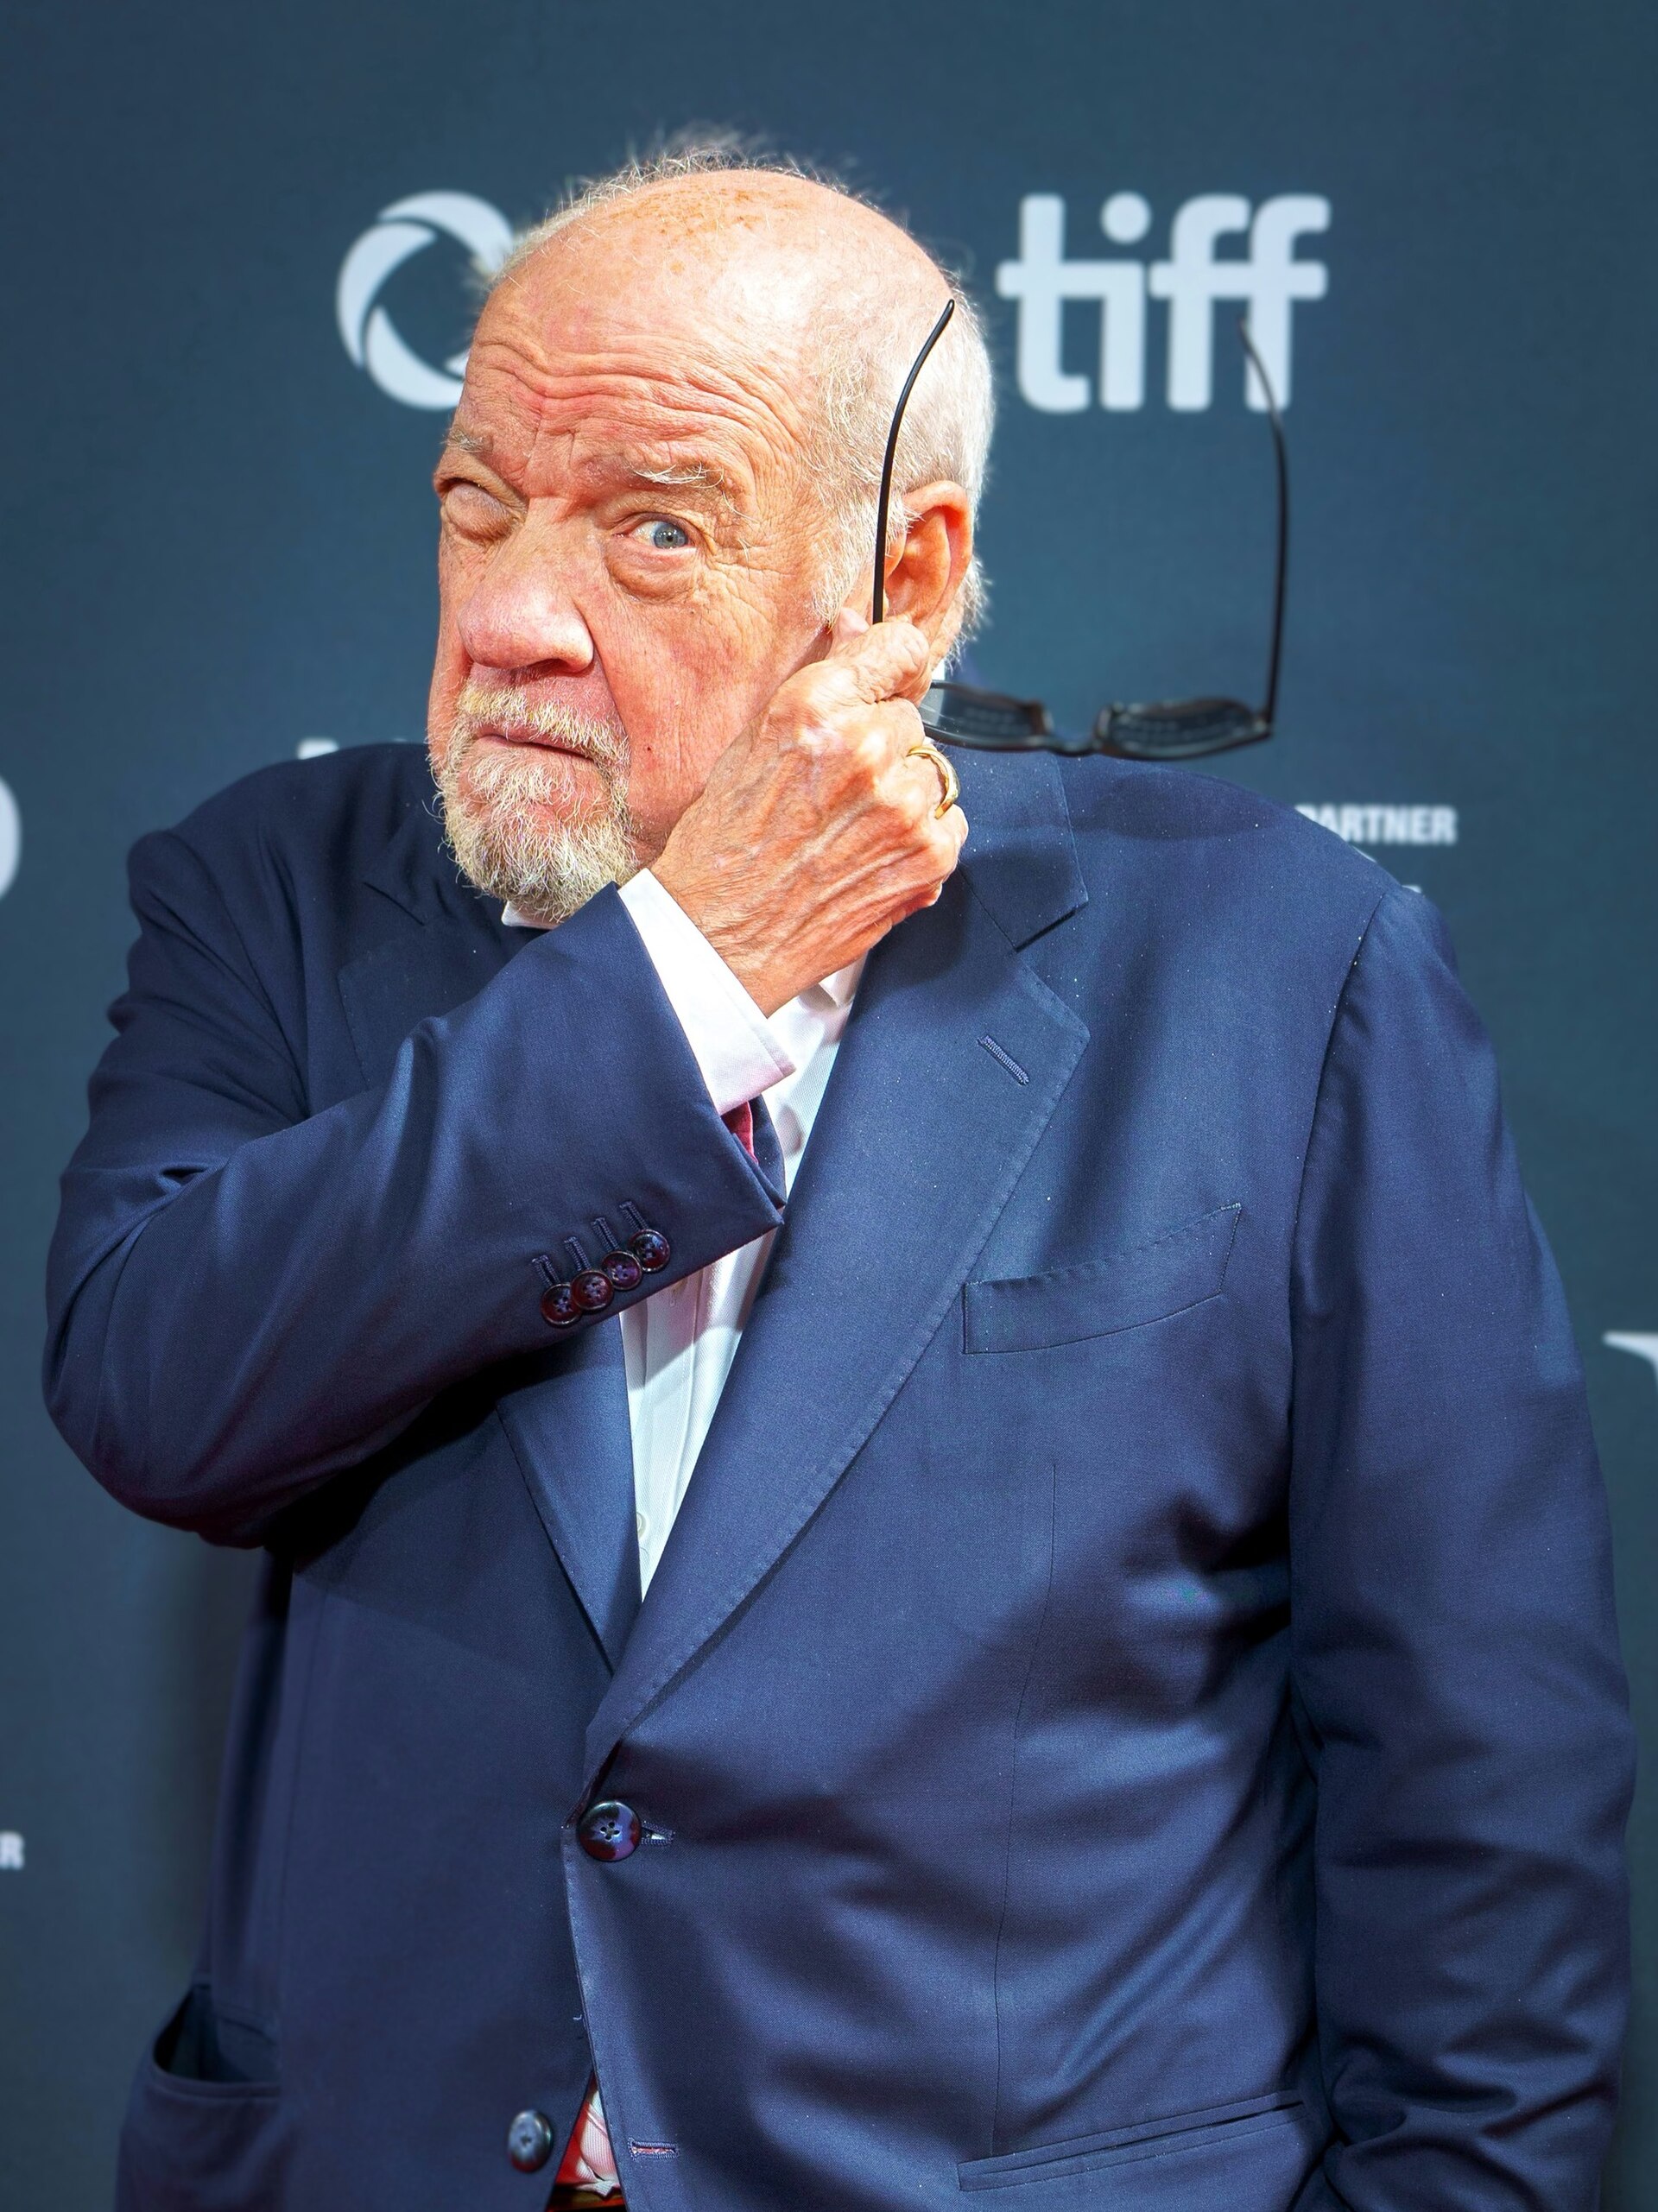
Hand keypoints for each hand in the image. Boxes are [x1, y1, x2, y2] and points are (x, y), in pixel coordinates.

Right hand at [652, 612, 967, 1015]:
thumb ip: (818, 685)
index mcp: (813, 709)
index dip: (890, 663)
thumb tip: (856, 628)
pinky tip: (871, 853)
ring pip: (931, 769)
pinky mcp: (930, 855)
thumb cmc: (724, 845)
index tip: (886, 677)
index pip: (895, 648)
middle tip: (836, 789)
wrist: (722, 934)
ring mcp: (903, 805)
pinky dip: (921, 835)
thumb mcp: (753, 743)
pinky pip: (949, 819)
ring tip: (849, 828)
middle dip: (882, 744)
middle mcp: (864, 748)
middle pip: (909, 717)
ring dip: (903, 791)